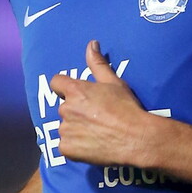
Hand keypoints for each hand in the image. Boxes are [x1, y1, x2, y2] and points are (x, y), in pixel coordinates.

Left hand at [49, 40, 150, 165]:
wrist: (135, 138)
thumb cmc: (126, 108)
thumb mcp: (113, 82)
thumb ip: (98, 63)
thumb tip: (91, 44)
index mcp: (75, 90)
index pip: (56, 82)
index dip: (64, 87)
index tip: (76, 94)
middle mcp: (66, 109)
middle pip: (64, 107)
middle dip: (75, 110)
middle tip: (95, 116)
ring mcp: (65, 130)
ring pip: (65, 126)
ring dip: (75, 128)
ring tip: (96, 132)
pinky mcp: (67, 149)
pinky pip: (65, 146)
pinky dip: (75, 146)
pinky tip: (91, 145)